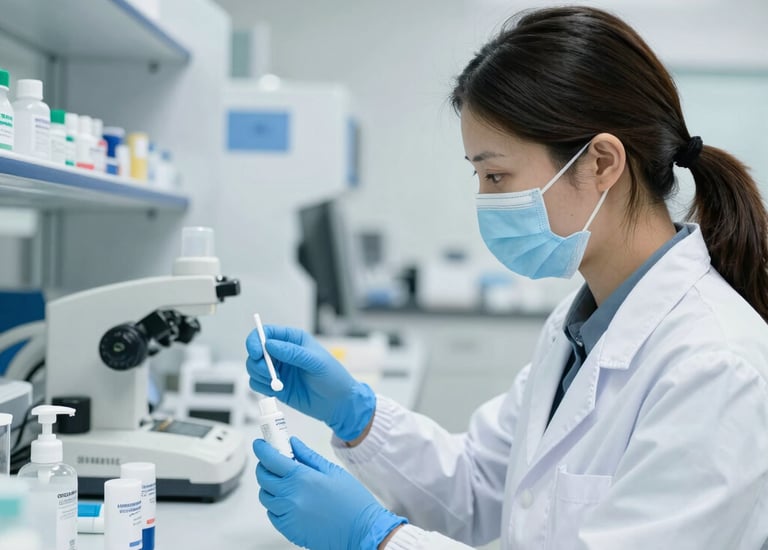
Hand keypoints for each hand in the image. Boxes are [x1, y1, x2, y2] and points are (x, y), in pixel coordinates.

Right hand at [246, 325, 374, 440]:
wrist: (338, 403)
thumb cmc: (333, 377)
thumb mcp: (316, 362)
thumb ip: (293, 353)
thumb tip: (269, 345)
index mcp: (293, 340)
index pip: (267, 332)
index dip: (256, 340)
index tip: (256, 352)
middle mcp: (282, 353)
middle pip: (256, 350)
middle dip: (257, 361)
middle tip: (268, 372)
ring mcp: (278, 369)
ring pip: (254, 367)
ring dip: (259, 375)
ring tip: (277, 382)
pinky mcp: (275, 386)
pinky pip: (257, 383)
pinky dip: (261, 387)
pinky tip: (277, 389)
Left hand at [253, 437, 406, 549]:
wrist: (361, 531)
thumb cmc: (352, 502)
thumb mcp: (332, 471)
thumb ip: (308, 456)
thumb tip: (292, 443)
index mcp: (301, 478)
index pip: (270, 459)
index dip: (262, 448)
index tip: (261, 444)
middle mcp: (290, 497)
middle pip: (263, 477)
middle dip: (265, 466)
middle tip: (274, 461)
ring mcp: (287, 515)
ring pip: (265, 496)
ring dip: (269, 486)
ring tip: (285, 483)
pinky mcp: (288, 530)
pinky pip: (272, 513)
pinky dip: (275, 505)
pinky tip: (289, 500)